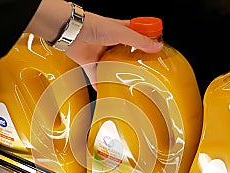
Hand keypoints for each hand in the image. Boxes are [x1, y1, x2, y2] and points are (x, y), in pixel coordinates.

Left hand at [26, 0, 162, 89]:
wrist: (72, 32)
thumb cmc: (93, 25)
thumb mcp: (122, 33)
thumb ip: (139, 41)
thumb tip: (157, 47)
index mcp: (122, 30)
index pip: (139, 35)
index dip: (148, 42)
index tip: (158, 52)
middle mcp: (112, 42)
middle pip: (127, 53)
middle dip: (135, 62)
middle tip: (146, 71)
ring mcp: (101, 54)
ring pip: (113, 66)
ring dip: (119, 73)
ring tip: (129, 83)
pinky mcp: (91, 64)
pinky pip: (96, 77)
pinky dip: (100, 84)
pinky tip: (106, 91)